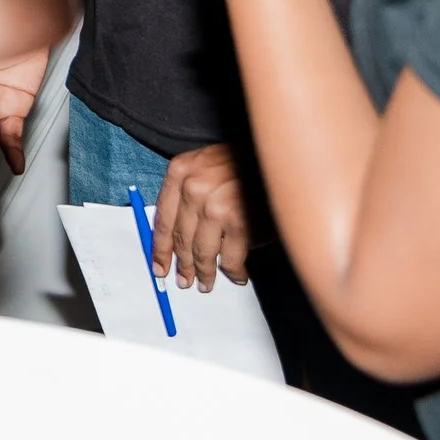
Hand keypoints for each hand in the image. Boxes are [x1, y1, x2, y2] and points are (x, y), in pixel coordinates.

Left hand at [150, 143, 249, 291]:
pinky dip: (233, 271)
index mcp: (180, 171)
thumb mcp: (206, 165)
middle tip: (184, 280)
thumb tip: (176, 236)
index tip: (159, 266)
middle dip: (183, 265)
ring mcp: (215, 206)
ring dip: (204, 273)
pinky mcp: (239, 223)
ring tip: (205, 282)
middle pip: (181, 238)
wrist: (281, 157)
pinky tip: (236, 275)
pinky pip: (229, 259)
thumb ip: (187, 193)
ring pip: (202, 253)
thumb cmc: (245, 162)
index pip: (162, 218)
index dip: (159, 247)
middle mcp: (193, 187)